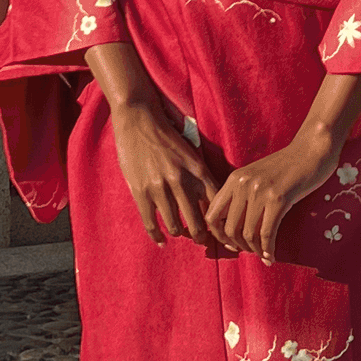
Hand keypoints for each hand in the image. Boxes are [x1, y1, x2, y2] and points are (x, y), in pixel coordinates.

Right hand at [109, 95, 220, 244]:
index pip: (216, 205)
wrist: (139, 118)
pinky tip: (162, 241)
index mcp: (198, 169)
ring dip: (179, 233)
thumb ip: (199, 174)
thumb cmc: (166, 134)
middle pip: (198, 222)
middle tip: (202, 241)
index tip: (222, 233)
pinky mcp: (141, 191)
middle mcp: (181, 180)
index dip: (221, 224)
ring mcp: (160, 187)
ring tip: (181, 234)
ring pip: (175, 225)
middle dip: (202, 237)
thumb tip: (211, 200)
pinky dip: (157, 236)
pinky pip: (151, 223)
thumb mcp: (190, 152)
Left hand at [204, 72, 360, 262]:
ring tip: (264, 254)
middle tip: (251, 252)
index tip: (232, 244)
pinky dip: (268, 249)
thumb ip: (244, 197)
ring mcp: (260, 191)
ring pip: (248, 234)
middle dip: (239, 246)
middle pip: (229, 229)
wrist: (312, 149)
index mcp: (234, 179)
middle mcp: (243, 184)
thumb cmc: (288, 166)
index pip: (212, 214)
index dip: (219, 235)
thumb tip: (234, 231)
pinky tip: (272, 255)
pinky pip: (267, 233)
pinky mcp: (278, 198)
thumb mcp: (258, 177)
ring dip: (255, 250)